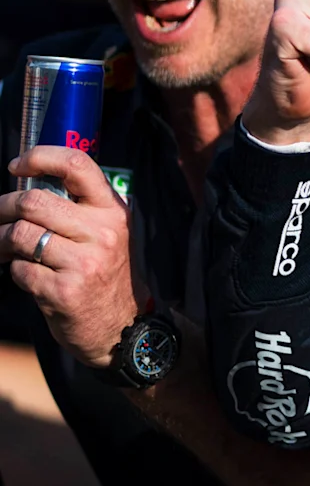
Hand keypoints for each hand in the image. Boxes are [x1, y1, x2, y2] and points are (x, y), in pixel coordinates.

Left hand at [0, 149, 140, 366]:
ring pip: (20, 235)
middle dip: (3, 208)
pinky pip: (19, 269)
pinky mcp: (64, 291)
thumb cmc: (106, 275)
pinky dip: (15, 271)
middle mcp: (103, 233)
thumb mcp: (106, 234)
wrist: (123, 328)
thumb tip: (26, 187)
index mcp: (113, 211)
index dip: (40, 157)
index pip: (77, 165)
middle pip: (33, 202)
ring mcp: (84, 262)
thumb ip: (78, 209)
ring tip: (5, 249)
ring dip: (1, 242)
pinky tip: (28, 277)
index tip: (17, 165)